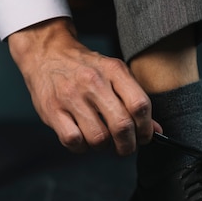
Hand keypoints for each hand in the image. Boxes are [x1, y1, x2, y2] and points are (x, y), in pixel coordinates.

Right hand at [8, 17, 160, 155]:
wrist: (46, 53)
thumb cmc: (85, 68)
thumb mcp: (114, 74)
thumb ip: (135, 100)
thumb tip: (156, 130)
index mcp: (114, 70)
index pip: (140, 105)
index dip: (147, 128)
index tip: (145, 136)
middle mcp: (93, 82)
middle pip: (122, 125)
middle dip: (128, 145)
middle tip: (125, 147)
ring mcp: (70, 96)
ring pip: (98, 138)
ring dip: (104, 146)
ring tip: (102, 138)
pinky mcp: (52, 110)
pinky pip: (74, 141)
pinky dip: (82, 146)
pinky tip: (83, 137)